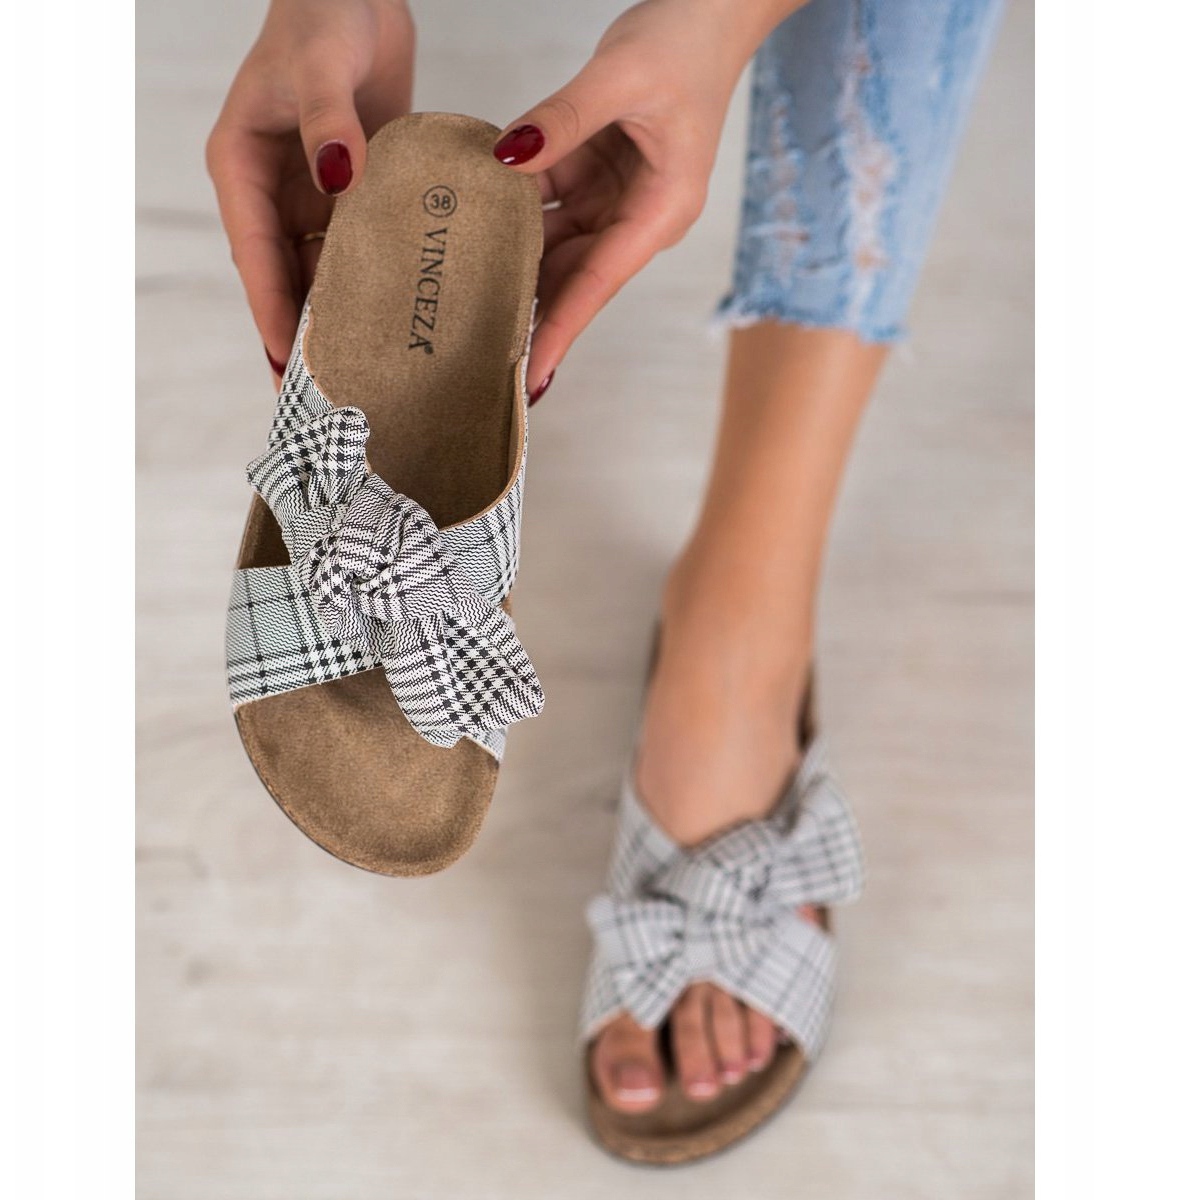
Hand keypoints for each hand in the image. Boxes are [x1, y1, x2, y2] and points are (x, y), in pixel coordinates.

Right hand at [206, 0, 414, 375]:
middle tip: (325, 400)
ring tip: (369, 375)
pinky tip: (403, 317)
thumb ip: (326, 122)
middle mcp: (276, 191)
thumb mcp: (318, 64)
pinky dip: (382, 280)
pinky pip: (367, 246)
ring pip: (329, 270)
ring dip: (346, 317)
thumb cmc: (324, 14)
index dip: (272, 311)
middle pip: (289, 277)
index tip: (288, 363)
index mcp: (242, 168)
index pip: (256, 255)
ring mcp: (316, 195)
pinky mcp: (357, 192)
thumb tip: (339, 179)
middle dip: (306, 335)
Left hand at [492, 0, 800, 397]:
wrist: (711, 8)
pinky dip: (507, 212)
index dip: (559, 332)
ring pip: (551, 246)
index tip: (527, 379)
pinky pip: (543, 202)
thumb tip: (505, 159)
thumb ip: (562, 118)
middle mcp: (636, 216)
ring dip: (509, 265)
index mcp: (659, 211)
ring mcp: (612, 197)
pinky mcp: (591, 173)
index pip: (597, 284)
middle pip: (571, 278)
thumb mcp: (622, 76)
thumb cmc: (686, 41)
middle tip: (475, 355)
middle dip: (528, 315)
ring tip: (460, 305)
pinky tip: (467, 229)